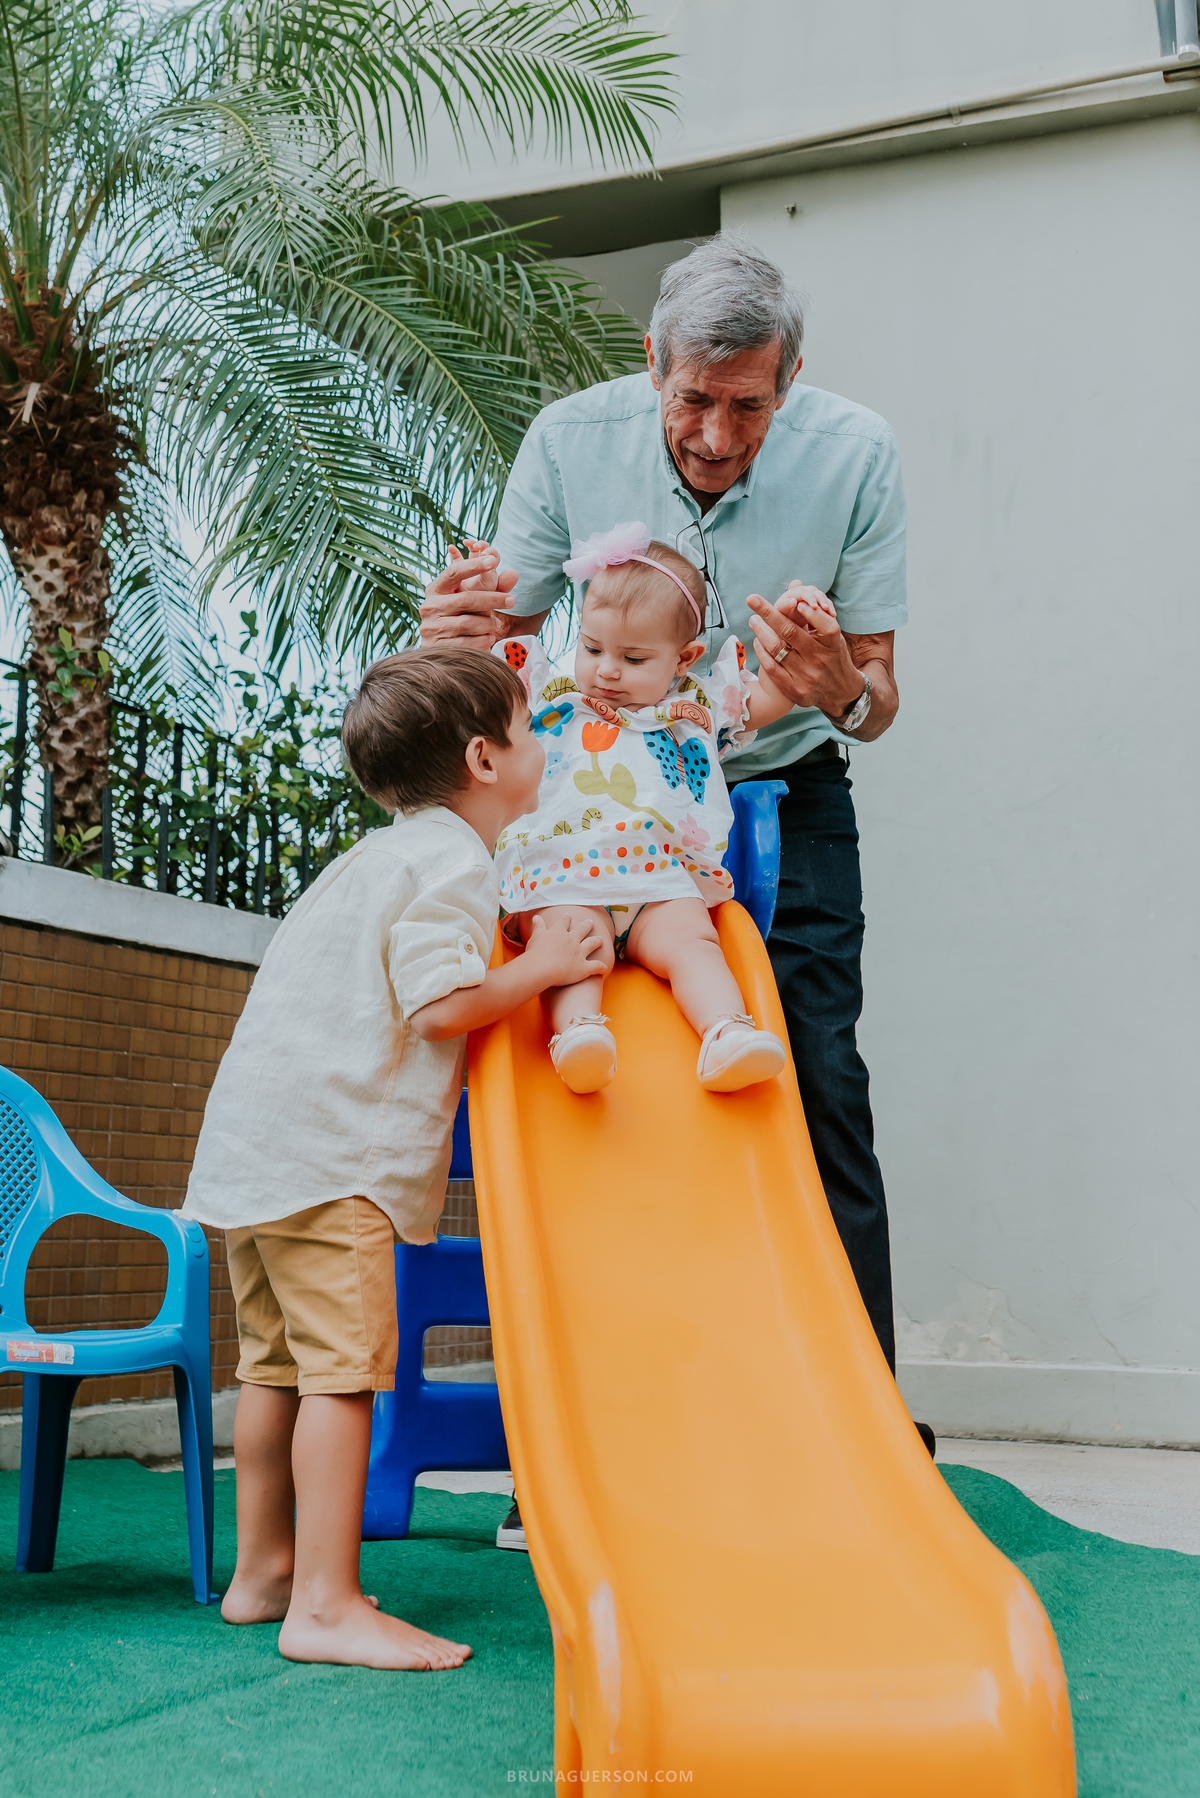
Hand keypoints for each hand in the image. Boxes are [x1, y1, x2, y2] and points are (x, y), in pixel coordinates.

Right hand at [419, 538, 519, 646]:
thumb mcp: (474, 600)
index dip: (473, 565)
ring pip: (467, 623)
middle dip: (492, 599)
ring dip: (488, 624)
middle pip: (465, 599)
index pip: (454, 572)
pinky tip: (489, 638)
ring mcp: (431, 627)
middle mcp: (430, 606)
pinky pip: (465, 643)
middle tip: (512, 600)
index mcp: (436, 589)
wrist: (444, 651)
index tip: (493, 560)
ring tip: (497, 625)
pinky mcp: (435, 647)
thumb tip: (515, 573)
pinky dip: (482, 640)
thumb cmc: (462, 618)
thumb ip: (493, 587)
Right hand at [522, 911, 609, 988]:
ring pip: (592, 944)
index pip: (564, 921)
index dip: (566, 918)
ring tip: (601, 939)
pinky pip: (596, 966)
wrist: (542, 968)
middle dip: (587, 925)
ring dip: (597, 941)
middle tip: (591, 922)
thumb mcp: (535, 937)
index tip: (568, 915)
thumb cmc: (536, 953)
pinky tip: (606, 968)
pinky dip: (602, 967)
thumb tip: (537, 917)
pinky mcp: (584, 967)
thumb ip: (538, 927)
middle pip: (582, 929)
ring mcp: (580, 953)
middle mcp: (572, 940)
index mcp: (559, 932)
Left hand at [745, 584, 863, 719]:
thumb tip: (795, 585)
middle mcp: (820, 658)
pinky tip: (757, 641)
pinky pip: (771, 667)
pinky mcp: (794, 689)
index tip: (790, 599)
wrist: (840, 693)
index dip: (803, 609)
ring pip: (776, 648)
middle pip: (789, 631)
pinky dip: (761, 651)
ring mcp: (807, 675)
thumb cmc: (832, 656)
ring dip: (760, 631)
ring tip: (753, 619)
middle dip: (768, 612)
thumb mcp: (832, 636)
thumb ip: (815, 613)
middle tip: (752, 599)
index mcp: (832, 641)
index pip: (818, 619)